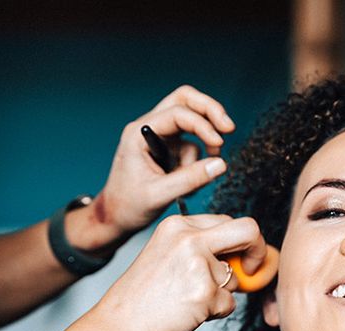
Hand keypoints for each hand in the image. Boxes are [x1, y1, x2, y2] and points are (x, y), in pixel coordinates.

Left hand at [68, 85, 235, 253]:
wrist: (116, 216)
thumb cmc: (128, 205)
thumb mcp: (159, 194)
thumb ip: (190, 179)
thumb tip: (220, 164)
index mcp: (140, 133)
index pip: (177, 113)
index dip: (202, 125)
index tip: (219, 142)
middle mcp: (149, 128)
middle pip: (184, 100)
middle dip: (209, 111)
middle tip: (228, 128)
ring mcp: (160, 137)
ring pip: (192, 123)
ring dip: (204, 145)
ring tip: (202, 172)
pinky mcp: (168, 149)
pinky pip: (192, 146)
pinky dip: (198, 162)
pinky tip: (189, 183)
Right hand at [91, 214, 266, 330]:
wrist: (119, 326)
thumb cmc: (143, 297)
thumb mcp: (167, 257)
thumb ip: (201, 249)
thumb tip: (244, 256)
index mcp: (178, 226)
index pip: (227, 221)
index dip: (241, 241)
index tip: (241, 258)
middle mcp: (189, 238)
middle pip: (248, 230)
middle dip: (258, 251)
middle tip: (250, 270)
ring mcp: (198, 264)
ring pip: (235, 277)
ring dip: (222, 293)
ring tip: (189, 301)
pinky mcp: (205, 293)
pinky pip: (229, 303)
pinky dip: (216, 313)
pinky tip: (189, 313)